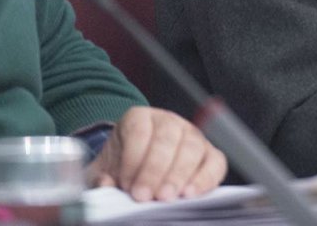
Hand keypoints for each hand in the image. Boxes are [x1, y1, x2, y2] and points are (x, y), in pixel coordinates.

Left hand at [87, 107, 226, 201]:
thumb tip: (106, 185)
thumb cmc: (123, 167)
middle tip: (145, 195)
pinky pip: (215, 162)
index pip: (139, 131)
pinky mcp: (210, 154)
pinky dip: (206, 178)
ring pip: (192, 147)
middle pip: (168, 137)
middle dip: (156, 169)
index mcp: (139, 118)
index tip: (126, 183)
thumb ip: (101, 177)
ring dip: (179, 175)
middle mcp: (168, 121)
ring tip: (166, 198)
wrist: (137, 168)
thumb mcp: (105, 169)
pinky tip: (191, 195)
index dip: (133, 158)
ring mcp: (192, 135)